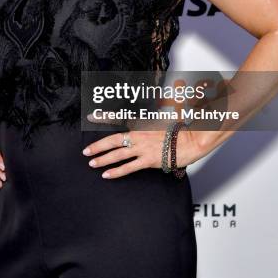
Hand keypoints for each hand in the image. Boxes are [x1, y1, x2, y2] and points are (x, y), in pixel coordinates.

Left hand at [82, 113, 203, 178]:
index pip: (119, 118)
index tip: (91, 117)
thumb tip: (154, 102)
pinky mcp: (149, 160)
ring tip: (92, 163)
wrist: (192, 141)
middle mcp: (139, 134)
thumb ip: (155, 112)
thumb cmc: (180, 129)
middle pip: (113, 139)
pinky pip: (129, 167)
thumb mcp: (165, 116)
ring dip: (103, 159)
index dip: (104, 117)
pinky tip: (107, 175)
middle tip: (86, 151)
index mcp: (141, 123)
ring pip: (118, 154)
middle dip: (98, 146)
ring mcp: (143, 148)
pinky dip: (116, 171)